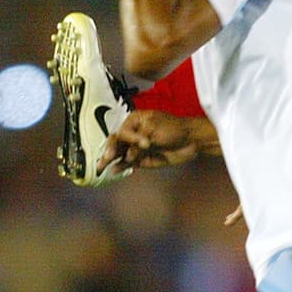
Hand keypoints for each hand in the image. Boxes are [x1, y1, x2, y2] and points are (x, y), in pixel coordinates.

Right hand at [99, 110, 213, 170]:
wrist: (191, 140)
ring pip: (119, 153)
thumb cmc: (174, 129)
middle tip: (106, 158)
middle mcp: (132, 134)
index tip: (144, 144)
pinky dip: (121, 166)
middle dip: (110, 150)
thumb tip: (127, 156)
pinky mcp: (141, 159)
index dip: (129, 139)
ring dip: (110, 159)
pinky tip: (112, 171)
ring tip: (100, 167)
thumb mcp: (155, 130)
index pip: (123, 131)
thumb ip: (139, 143)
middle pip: (116, 142)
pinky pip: (128, 163)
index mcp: (134, 121)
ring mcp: (136, 147)